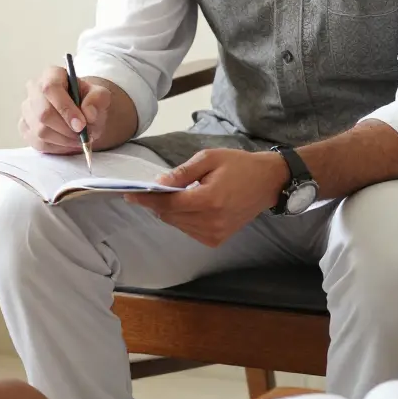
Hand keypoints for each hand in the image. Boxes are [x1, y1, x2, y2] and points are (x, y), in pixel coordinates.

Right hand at [19, 66, 111, 154]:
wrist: (81, 113)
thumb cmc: (88, 101)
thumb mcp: (100, 96)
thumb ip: (98, 100)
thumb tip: (88, 113)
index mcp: (52, 74)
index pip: (50, 88)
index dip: (65, 108)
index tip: (81, 125)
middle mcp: (34, 89)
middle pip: (43, 113)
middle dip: (66, 129)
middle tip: (82, 136)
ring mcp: (27, 109)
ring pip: (40, 131)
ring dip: (64, 140)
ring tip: (79, 139)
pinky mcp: (25, 126)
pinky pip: (38, 143)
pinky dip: (57, 147)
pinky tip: (68, 142)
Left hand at [127, 149, 287, 247]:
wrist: (267, 182)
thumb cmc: (238, 165)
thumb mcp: (209, 158)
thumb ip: (182, 172)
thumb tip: (158, 183)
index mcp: (209, 200)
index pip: (168, 205)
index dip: (147, 199)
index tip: (130, 194)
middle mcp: (211, 221)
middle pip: (169, 216)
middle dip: (157, 203)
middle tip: (154, 189)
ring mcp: (215, 234)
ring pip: (177, 224)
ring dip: (170, 211)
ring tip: (180, 194)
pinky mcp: (217, 239)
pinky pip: (188, 230)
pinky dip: (183, 218)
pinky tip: (192, 204)